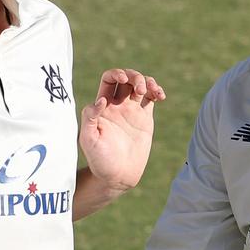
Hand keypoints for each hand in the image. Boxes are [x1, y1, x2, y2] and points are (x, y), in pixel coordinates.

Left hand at [79, 68, 166, 191]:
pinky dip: (157, 91)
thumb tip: (101, 99)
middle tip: (141, 89)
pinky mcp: (144, 119)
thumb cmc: (99, 160)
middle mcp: (116, 105)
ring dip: (147, 81)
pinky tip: (161, 96)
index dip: (117, 74)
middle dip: (135, 76)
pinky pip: (151, 99)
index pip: (109, 79)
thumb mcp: (88, 139)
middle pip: (126, 78)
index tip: (124, 80)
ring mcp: (131, 111)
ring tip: (153, 91)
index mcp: (102, 106)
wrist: (117, 176)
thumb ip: (90, 117)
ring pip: (140, 85)